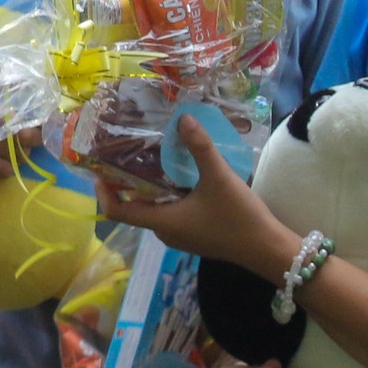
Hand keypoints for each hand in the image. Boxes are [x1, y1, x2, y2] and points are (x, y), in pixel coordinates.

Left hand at [99, 114, 293, 277]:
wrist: (269, 249)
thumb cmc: (239, 217)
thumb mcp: (219, 177)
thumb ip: (200, 147)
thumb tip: (183, 118)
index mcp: (162, 222)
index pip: (117, 211)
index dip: (103, 192)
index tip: (99, 170)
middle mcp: (165, 232)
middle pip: (134, 208)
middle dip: (127, 183)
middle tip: (128, 154)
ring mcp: (180, 237)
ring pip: (154, 210)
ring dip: (149, 189)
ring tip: (153, 159)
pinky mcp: (195, 236)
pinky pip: (170, 214)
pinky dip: (167, 197)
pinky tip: (180, 177)